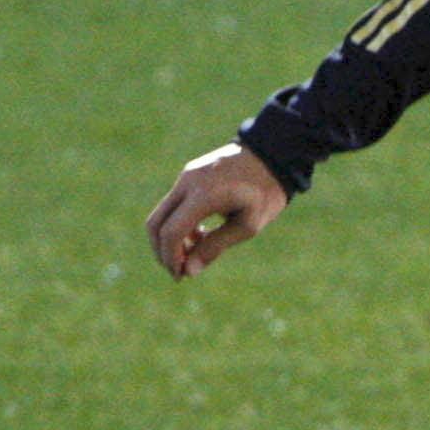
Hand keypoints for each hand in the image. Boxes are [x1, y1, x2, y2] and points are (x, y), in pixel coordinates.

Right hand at [148, 142, 289, 278]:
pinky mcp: (189, 175)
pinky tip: (199, 236)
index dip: (170, 257)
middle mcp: (187, 183)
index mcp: (203, 195)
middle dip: (162, 251)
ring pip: (162, 214)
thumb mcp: (248, 224)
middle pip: (156, 223)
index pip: (171, 231)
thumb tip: (189, 271)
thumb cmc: (266, 191)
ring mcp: (185, 176)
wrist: (273, 153)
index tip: (180, 276)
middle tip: (179, 271)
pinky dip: (179, 224)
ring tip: (193, 255)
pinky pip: (174, 204)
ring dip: (170, 239)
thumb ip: (216, 246)